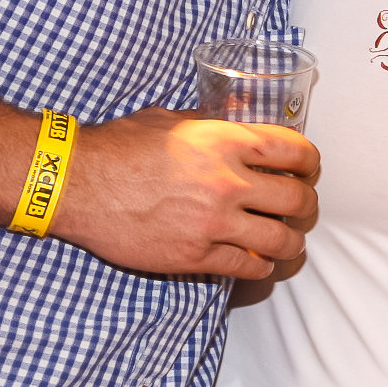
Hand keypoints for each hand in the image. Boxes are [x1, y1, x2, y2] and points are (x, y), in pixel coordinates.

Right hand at [54, 107, 320, 278]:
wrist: (76, 184)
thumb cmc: (119, 146)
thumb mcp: (174, 120)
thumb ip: (214, 128)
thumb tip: (240, 131)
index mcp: (227, 142)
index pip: (297, 152)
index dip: (311, 163)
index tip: (309, 171)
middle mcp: (229, 181)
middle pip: (298, 199)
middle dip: (306, 206)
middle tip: (301, 209)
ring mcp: (214, 222)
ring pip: (281, 239)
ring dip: (292, 242)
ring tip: (288, 242)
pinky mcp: (195, 255)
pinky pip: (247, 266)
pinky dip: (260, 266)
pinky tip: (259, 262)